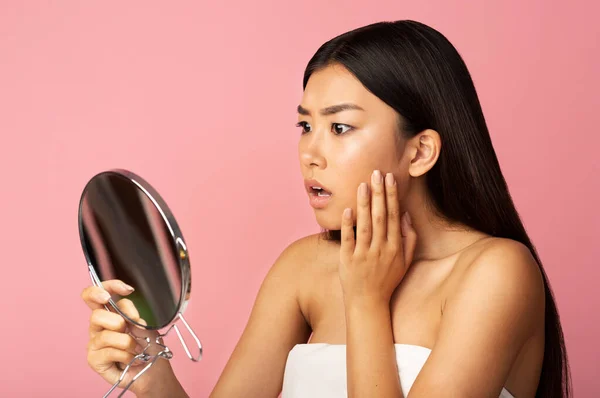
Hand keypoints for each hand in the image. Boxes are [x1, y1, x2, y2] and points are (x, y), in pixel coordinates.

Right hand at [81, 279, 179, 395]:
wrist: (152, 369)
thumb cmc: (148, 346)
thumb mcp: (145, 324)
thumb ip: (132, 313)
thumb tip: (124, 308)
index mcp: (109, 313)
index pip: (98, 294)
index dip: (108, 287)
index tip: (127, 289)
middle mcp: (99, 326)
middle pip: (96, 314)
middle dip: (117, 321)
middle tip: (129, 329)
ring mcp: (95, 343)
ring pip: (105, 335)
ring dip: (127, 342)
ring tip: (135, 349)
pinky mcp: (94, 359)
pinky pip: (108, 352)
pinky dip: (125, 355)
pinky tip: (130, 359)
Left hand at [339, 170, 416, 305]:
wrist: (368, 302)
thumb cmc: (387, 280)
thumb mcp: (405, 261)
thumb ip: (409, 238)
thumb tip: (406, 215)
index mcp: (395, 247)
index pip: (394, 216)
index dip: (392, 196)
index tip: (389, 179)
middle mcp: (381, 249)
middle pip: (380, 216)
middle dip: (379, 194)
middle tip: (376, 173)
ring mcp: (364, 255)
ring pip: (365, 225)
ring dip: (364, 204)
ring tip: (362, 185)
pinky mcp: (348, 260)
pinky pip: (348, 240)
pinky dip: (348, 225)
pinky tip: (348, 210)